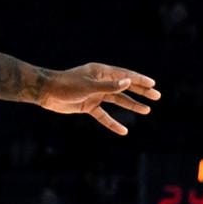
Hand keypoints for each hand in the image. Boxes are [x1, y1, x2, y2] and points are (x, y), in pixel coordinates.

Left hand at [37, 62, 159, 134]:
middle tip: (157, 96)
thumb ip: (108, 86)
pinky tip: (123, 131)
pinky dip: (112, 123)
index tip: (153, 84)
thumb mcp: (88, 86)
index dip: (139, 80)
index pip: (124, 75)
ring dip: (131, 105)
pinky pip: (104, 115)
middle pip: (124, 87)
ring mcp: (94, 94)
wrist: (46, 93)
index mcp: (100, 72)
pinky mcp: (88, 105)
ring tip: (147, 111)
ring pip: (117, 100)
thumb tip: (128, 82)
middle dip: (140, 91)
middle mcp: (99, 82)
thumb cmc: (66, 85)